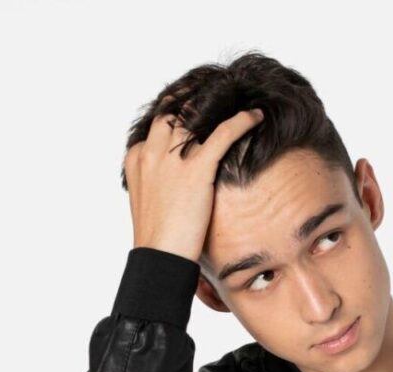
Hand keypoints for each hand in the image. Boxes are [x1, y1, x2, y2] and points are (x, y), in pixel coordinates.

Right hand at [122, 100, 264, 260]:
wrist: (159, 258)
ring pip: (196, 115)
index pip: (157, 125)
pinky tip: (255, 117)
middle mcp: (152, 152)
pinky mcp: (196, 169)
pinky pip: (223, 133)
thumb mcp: (151, 204)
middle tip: (214, 92)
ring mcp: (173, 159)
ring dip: (217, 104)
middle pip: (173, 111)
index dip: (176, 114)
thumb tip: (175, 187)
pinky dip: (241, 121)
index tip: (191, 109)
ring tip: (235, 99)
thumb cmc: (158, 242)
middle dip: (192, 99)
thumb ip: (159, 185)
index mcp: (137, 159)